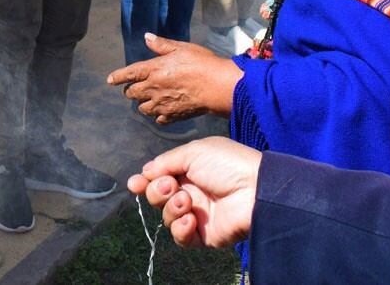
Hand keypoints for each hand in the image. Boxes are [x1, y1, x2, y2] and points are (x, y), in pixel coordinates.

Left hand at [107, 34, 240, 120]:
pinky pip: (158, 118)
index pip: (128, 74)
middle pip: (131, 93)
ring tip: (148, 99)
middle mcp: (153, 88)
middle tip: (134, 87)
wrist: (218, 87)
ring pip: (142, 108)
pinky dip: (158, 115)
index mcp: (153, 70)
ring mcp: (162, 104)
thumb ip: (161, 45)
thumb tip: (146, 37)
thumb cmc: (201, 63)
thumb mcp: (181, 48)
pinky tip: (163, 110)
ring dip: (142, 103)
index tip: (110, 80)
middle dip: (130, 90)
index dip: (117, 77)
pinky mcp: (173, 116)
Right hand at [126, 136, 259, 247]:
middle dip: (158, 191)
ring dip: (172, 208)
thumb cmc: (227, 165)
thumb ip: (166, 162)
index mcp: (189, 170)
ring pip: (167, 217)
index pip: (159, 177)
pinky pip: (181, 237)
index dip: (145, 181)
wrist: (255, 190)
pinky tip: (190, 219)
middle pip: (159, 197)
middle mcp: (191, 192)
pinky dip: (180, 229)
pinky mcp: (204, 235)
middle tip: (170, 186)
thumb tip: (145, 172)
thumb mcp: (194, 152)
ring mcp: (197, 214)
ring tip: (187, 201)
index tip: (134, 183)